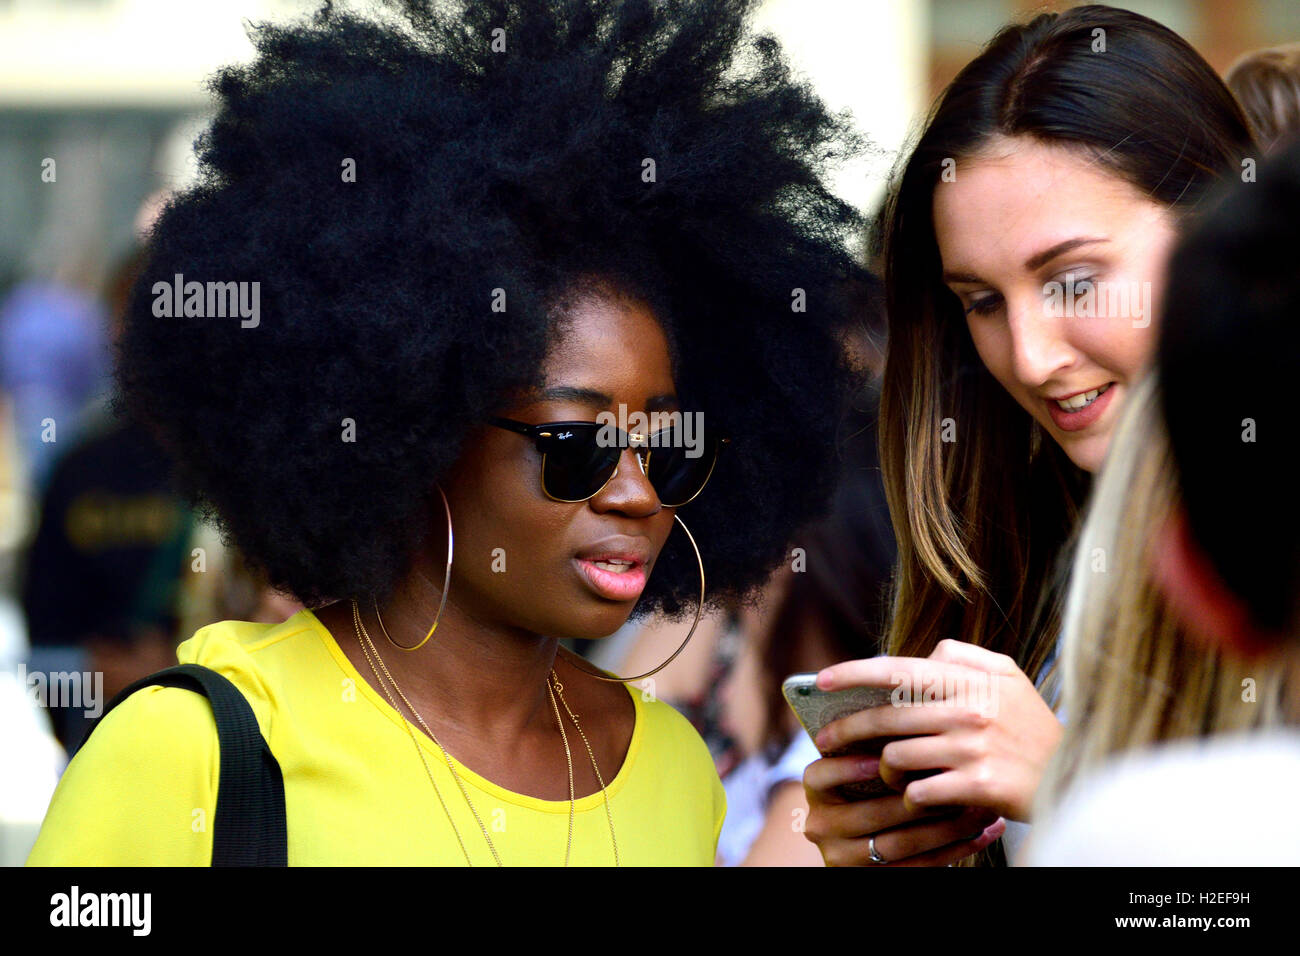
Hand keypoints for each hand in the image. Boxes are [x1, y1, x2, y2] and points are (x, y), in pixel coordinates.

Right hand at [802, 753, 1004, 865]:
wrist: (875, 832)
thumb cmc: (881, 777)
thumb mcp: (868, 759)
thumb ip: (881, 739)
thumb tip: (919, 706)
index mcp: (816, 789)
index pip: (820, 775)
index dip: (848, 768)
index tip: (881, 758)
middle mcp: (821, 825)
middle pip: (868, 814)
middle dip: (916, 799)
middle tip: (955, 780)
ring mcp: (843, 856)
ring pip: (897, 845)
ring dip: (944, 827)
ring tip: (980, 808)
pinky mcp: (872, 878)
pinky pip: (917, 868)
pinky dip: (953, 850)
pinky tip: (982, 833)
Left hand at [815, 641, 1062, 822]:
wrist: (1077, 779)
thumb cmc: (1034, 728)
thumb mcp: (1011, 679)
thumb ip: (966, 658)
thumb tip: (925, 652)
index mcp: (972, 680)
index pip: (899, 669)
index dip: (854, 672)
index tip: (822, 680)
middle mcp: (970, 710)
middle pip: (887, 717)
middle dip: (847, 729)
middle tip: (826, 740)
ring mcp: (974, 749)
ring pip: (897, 758)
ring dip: (881, 771)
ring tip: (883, 775)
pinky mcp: (978, 787)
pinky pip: (918, 792)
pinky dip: (908, 798)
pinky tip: (912, 800)